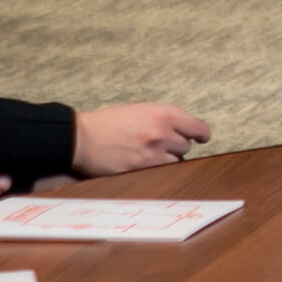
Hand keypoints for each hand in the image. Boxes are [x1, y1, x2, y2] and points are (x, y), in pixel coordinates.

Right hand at [73, 103, 210, 176]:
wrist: (81, 138)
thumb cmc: (106, 123)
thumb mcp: (138, 110)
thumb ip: (162, 117)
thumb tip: (182, 127)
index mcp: (161, 113)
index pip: (196, 126)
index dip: (201, 134)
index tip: (201, 137)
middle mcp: (160, 132)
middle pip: (186, 145)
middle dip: (176, 145)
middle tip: (160, 144)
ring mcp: (152, 153)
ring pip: (175, 161)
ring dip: (167, 159)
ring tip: (148, 154)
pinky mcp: (142, 169)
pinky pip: (161, 172)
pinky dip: (156, 169)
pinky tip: (143, 164)